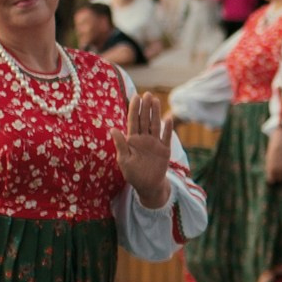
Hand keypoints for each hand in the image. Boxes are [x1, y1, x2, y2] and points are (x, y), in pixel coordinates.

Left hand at [113, 91, 175, 208]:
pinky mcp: (164, 150)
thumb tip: (113, 129)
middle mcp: (144, 139)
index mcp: (132, 140)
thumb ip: (120, 144)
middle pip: (145, 120)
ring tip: (155, 100)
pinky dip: (167, 128)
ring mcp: (155, 143)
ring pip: (155, 125)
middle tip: (147, 94)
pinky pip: (166, 137)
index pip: (133, 121)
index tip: (136, 97)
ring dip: (155, 113)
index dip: (134, 109)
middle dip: (145, 107)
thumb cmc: (133, 174)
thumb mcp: (124, 160)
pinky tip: (168, 118)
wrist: (148, 186)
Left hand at [265, 129, 281, 184]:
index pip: (271, 181)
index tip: (274, 177)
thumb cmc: (272, 154)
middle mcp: (277, 171)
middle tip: (280, 171)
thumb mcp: (269, 163)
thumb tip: (273, 180)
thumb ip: (270, 171)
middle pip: (279, 180)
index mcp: (270, 171)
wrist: (279, 145)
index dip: (273, 179)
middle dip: (279, 176)